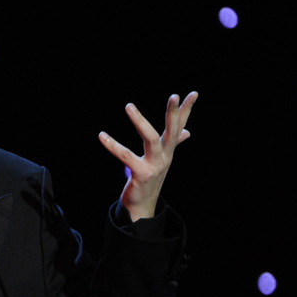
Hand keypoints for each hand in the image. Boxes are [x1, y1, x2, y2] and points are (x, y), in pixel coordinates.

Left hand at [99, 92, 197, 221]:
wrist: (142, 204)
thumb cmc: (150, 177)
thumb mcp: (163, 158)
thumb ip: (174, 143)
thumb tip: (188, 132)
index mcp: (169, 150)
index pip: (180, 126)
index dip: (186, 110)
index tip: (194, 93)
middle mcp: (165, 156)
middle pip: (171, 130)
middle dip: (173, 113)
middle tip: (174, 95)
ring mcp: (155, 165)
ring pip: (151, 139)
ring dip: (140, 122)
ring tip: (129, 106)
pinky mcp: (141, 174)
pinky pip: (125, 157)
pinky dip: (113, 145)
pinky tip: (102, 135)